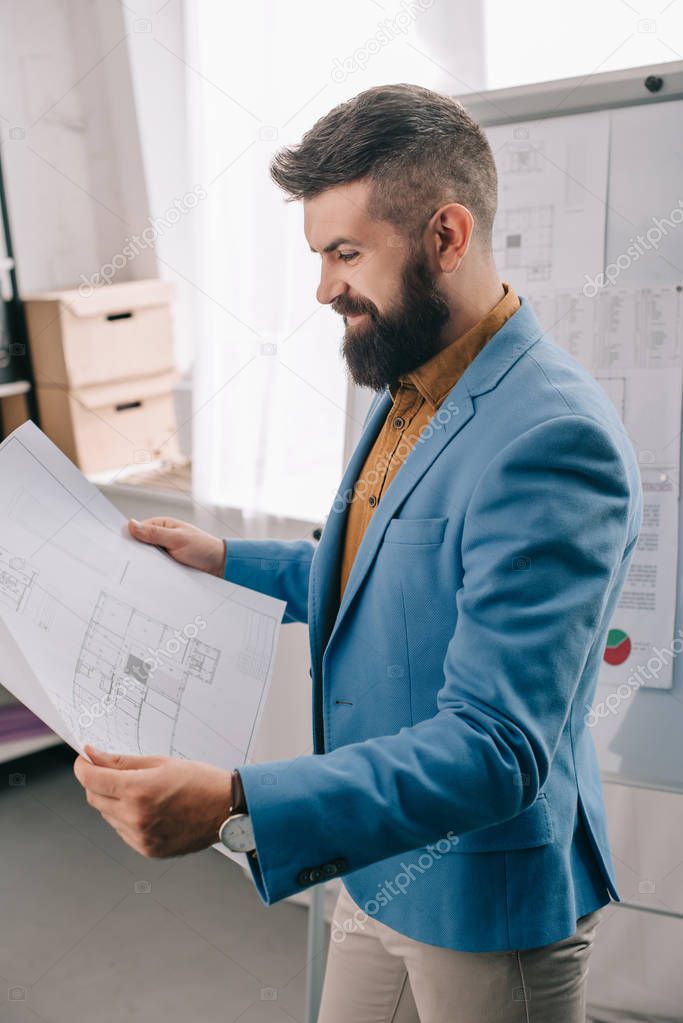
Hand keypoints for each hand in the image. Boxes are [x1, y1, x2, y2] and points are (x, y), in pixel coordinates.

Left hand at [73, 745, 232, 857]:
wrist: (227, 809)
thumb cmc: (199, 781)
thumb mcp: (160, 762)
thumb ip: (122, 761)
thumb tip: (94, 755)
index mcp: (138, 791)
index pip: (92, 779)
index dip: (83, 767)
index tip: (84, 760)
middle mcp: (135, 817)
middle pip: (95, 798)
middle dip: (97, 782)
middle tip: (111, 771)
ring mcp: (140, 837)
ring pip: (108, 816)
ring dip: (113, 801)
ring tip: (141, 791)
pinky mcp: (147, 850)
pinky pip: (122, 831)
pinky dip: (126, 818)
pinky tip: (148, 809)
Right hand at [128, 517, 225, 576]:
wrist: (220, 566)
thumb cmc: (203, 548)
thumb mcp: (178, 539)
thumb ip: (155, 533)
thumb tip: (131, 524)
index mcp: (162, 526)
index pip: (137, 529)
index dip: (126, 537)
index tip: (115, 546)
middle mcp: (161, 538)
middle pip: (139, 545)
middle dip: (132, 553)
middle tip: (120, 562)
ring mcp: (163, 553)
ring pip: (145, 558)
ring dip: (141, 564)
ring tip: (131, 572)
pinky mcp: (167, 566)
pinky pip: (154, 568)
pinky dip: (150, 572)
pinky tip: (143, 579)